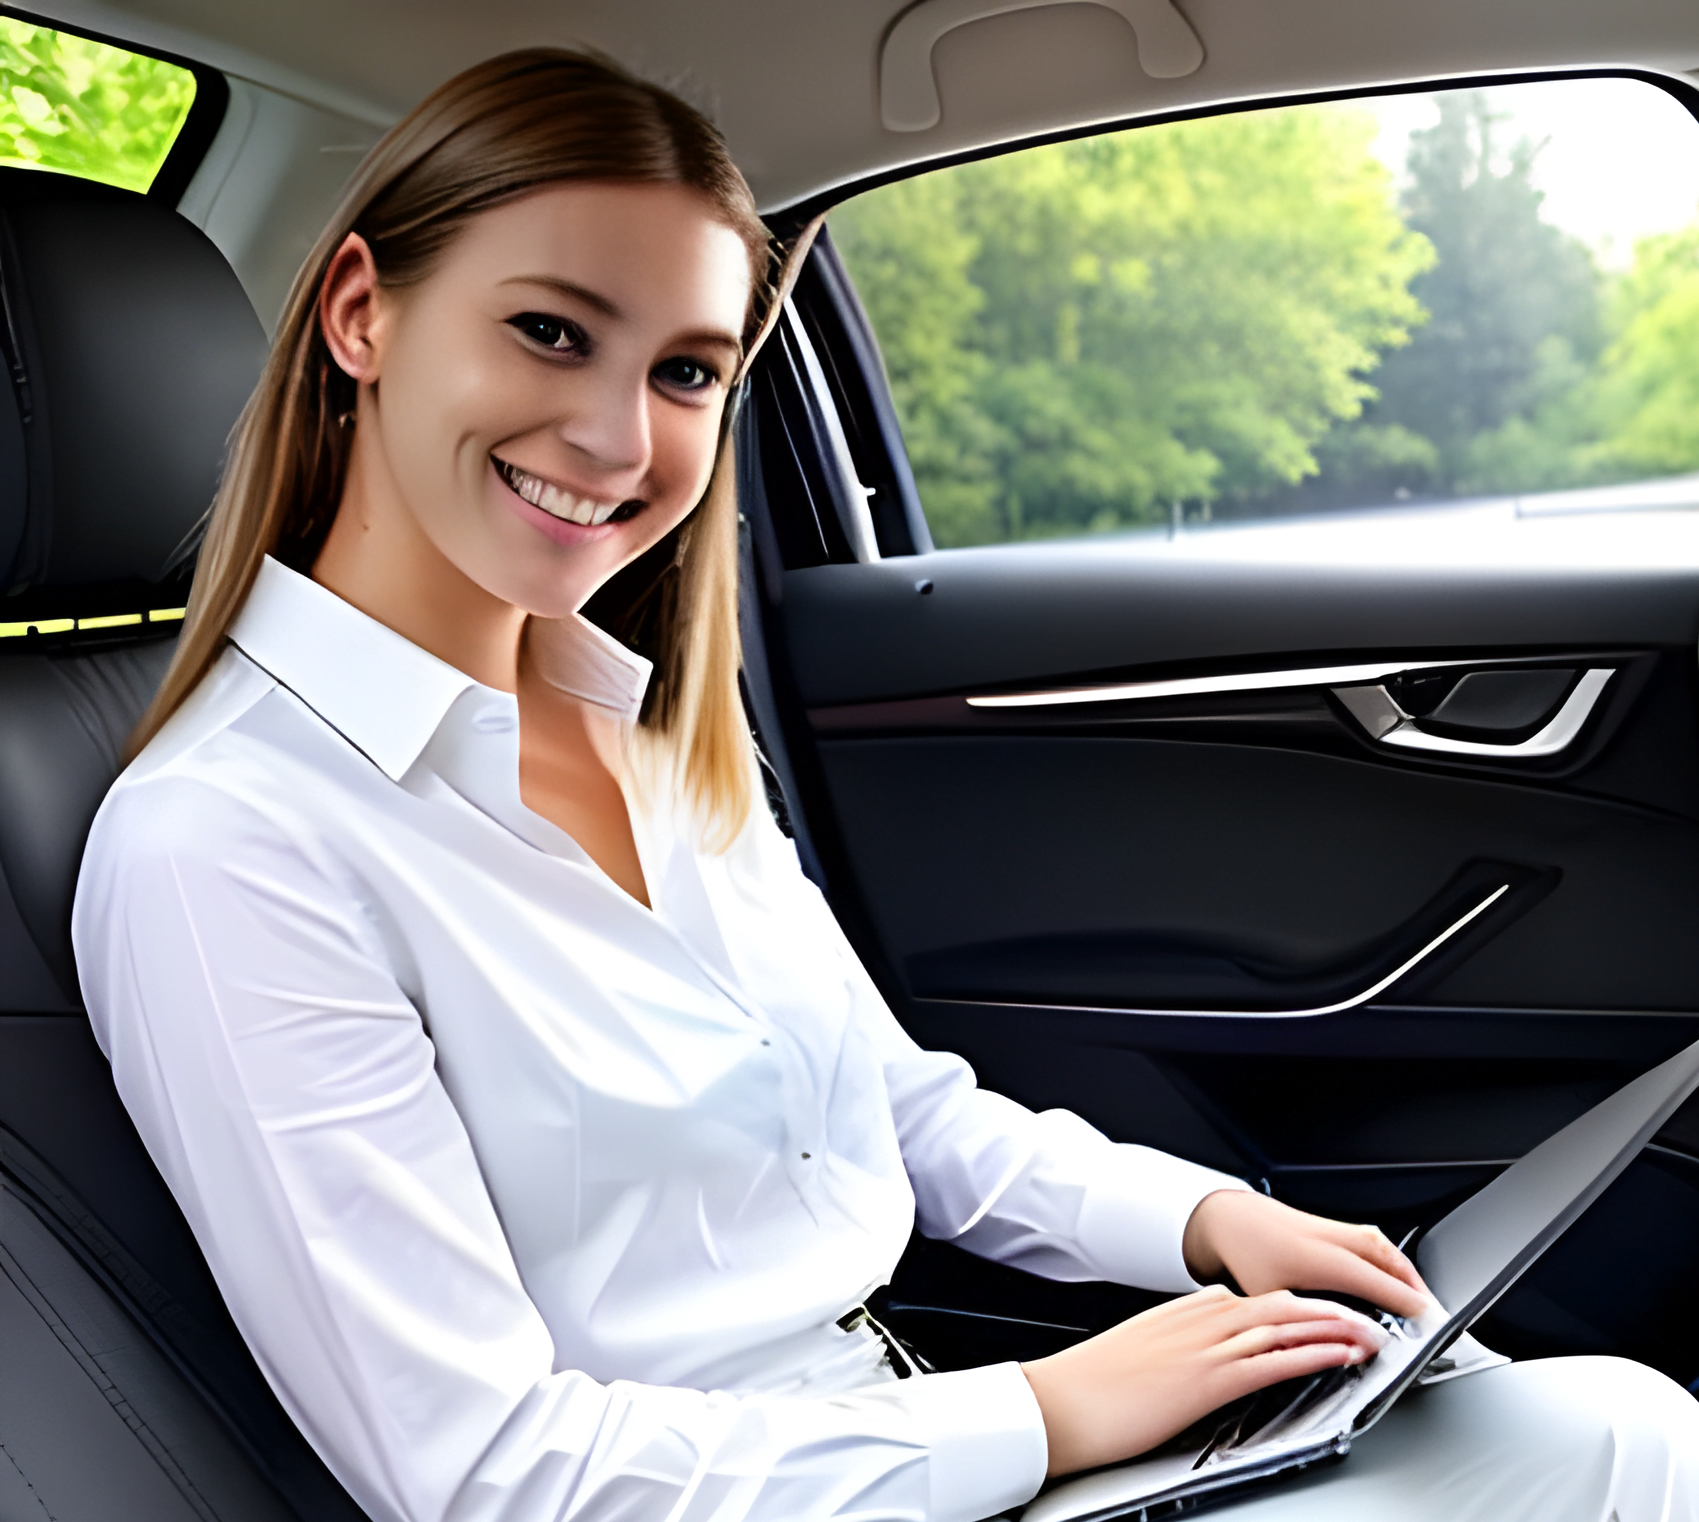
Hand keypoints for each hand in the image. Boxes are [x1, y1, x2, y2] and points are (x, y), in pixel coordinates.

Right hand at [1020, 1285, 1387, 1475]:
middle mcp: (1200, 1318)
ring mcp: (1206, 1346)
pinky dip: (1315, 1354)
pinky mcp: (1209, 1378)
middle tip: (1364, 1317)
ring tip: (1370, 1334)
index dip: (1297, 1304)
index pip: (1254, 1298)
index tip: (1323, 1311)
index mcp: (1184, 1311)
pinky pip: (1275, 1361)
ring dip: (1335, 1328)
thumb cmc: (1091, 1384)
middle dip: (1328, 1308)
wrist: (1060, 1401)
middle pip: (1280, 1302)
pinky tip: (1340, 1357)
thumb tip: (1198, 1356)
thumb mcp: (1141, 1350)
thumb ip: (1177, 1344)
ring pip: (1286, 1325)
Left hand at [1182, 1189, 1429, 1319]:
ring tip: (1421, 1299)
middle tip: (1435, 1317)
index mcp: (1320, 1259)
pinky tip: (1394, 1275)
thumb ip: (1302, 1324)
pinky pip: (1374, 1242)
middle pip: (1389, 1262)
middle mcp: (1334, 1239)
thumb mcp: (1269, 1300)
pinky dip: (1391, 1260)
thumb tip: (1332, 1346)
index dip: (1406, 1305)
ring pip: (1384, 1249)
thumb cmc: (1245, 1256)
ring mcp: (1336, 1228)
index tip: (1427, 1322)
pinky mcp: (1334, 1225)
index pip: (1378, 1283)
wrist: (1229, 1217)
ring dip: (1406, 1274)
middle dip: (1415, 1289)